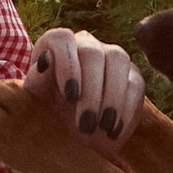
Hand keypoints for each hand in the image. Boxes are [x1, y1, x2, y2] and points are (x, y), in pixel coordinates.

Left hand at [27, 25, 145, 145]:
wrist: (74, 134)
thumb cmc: (50, 111)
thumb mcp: (38, 99)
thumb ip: (39, 79)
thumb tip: (46, 60)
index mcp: (57, 45)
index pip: (61, 39)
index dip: (67, 64)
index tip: (70, 95)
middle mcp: (85, 44)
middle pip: (92, 53)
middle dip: (91, 92)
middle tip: (85, 124)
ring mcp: (112, 57)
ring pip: (118, 62)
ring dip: (111, 98)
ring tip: (102, 128)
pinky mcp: (132, 76)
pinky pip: (135, 85)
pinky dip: (125, 110)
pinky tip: (113, 131)